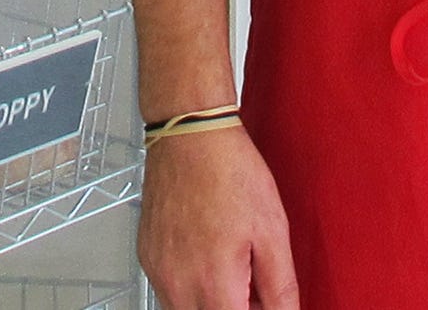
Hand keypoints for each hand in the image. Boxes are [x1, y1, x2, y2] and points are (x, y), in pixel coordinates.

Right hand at [137, 126, 299, 309]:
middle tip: (253, 289)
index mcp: (215, 283)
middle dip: (234, 309)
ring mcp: (158, 271)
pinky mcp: (146, 257)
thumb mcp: (272, 231)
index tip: (264, 302)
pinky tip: (207, 257)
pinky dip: (190, 286)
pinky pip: (168, 290)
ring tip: (231, 269)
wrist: (190, 134)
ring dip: (211, 302)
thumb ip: (281, 287)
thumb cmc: (228, 170)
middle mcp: (178, 283)